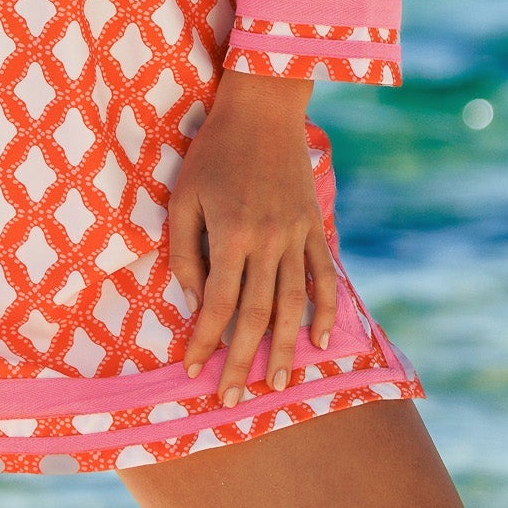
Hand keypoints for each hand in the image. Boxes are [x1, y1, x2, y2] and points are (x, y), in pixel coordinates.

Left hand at [167, 70, 337, 403]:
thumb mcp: (183, 195)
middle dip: (242, 361)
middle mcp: (267, 241)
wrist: (262, 109)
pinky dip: (323, 309)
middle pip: (255, 316)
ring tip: (278, 384)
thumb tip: (192, 302)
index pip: (216, 304)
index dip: (203, 341)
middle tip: (232, 398)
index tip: (191, 369)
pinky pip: (322, 276)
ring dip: (285, 349)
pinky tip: (318, 340)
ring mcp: (296, 236)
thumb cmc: (212, 151)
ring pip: (292, 305)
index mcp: (231, 234)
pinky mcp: (313, 227)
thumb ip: (185, 251)